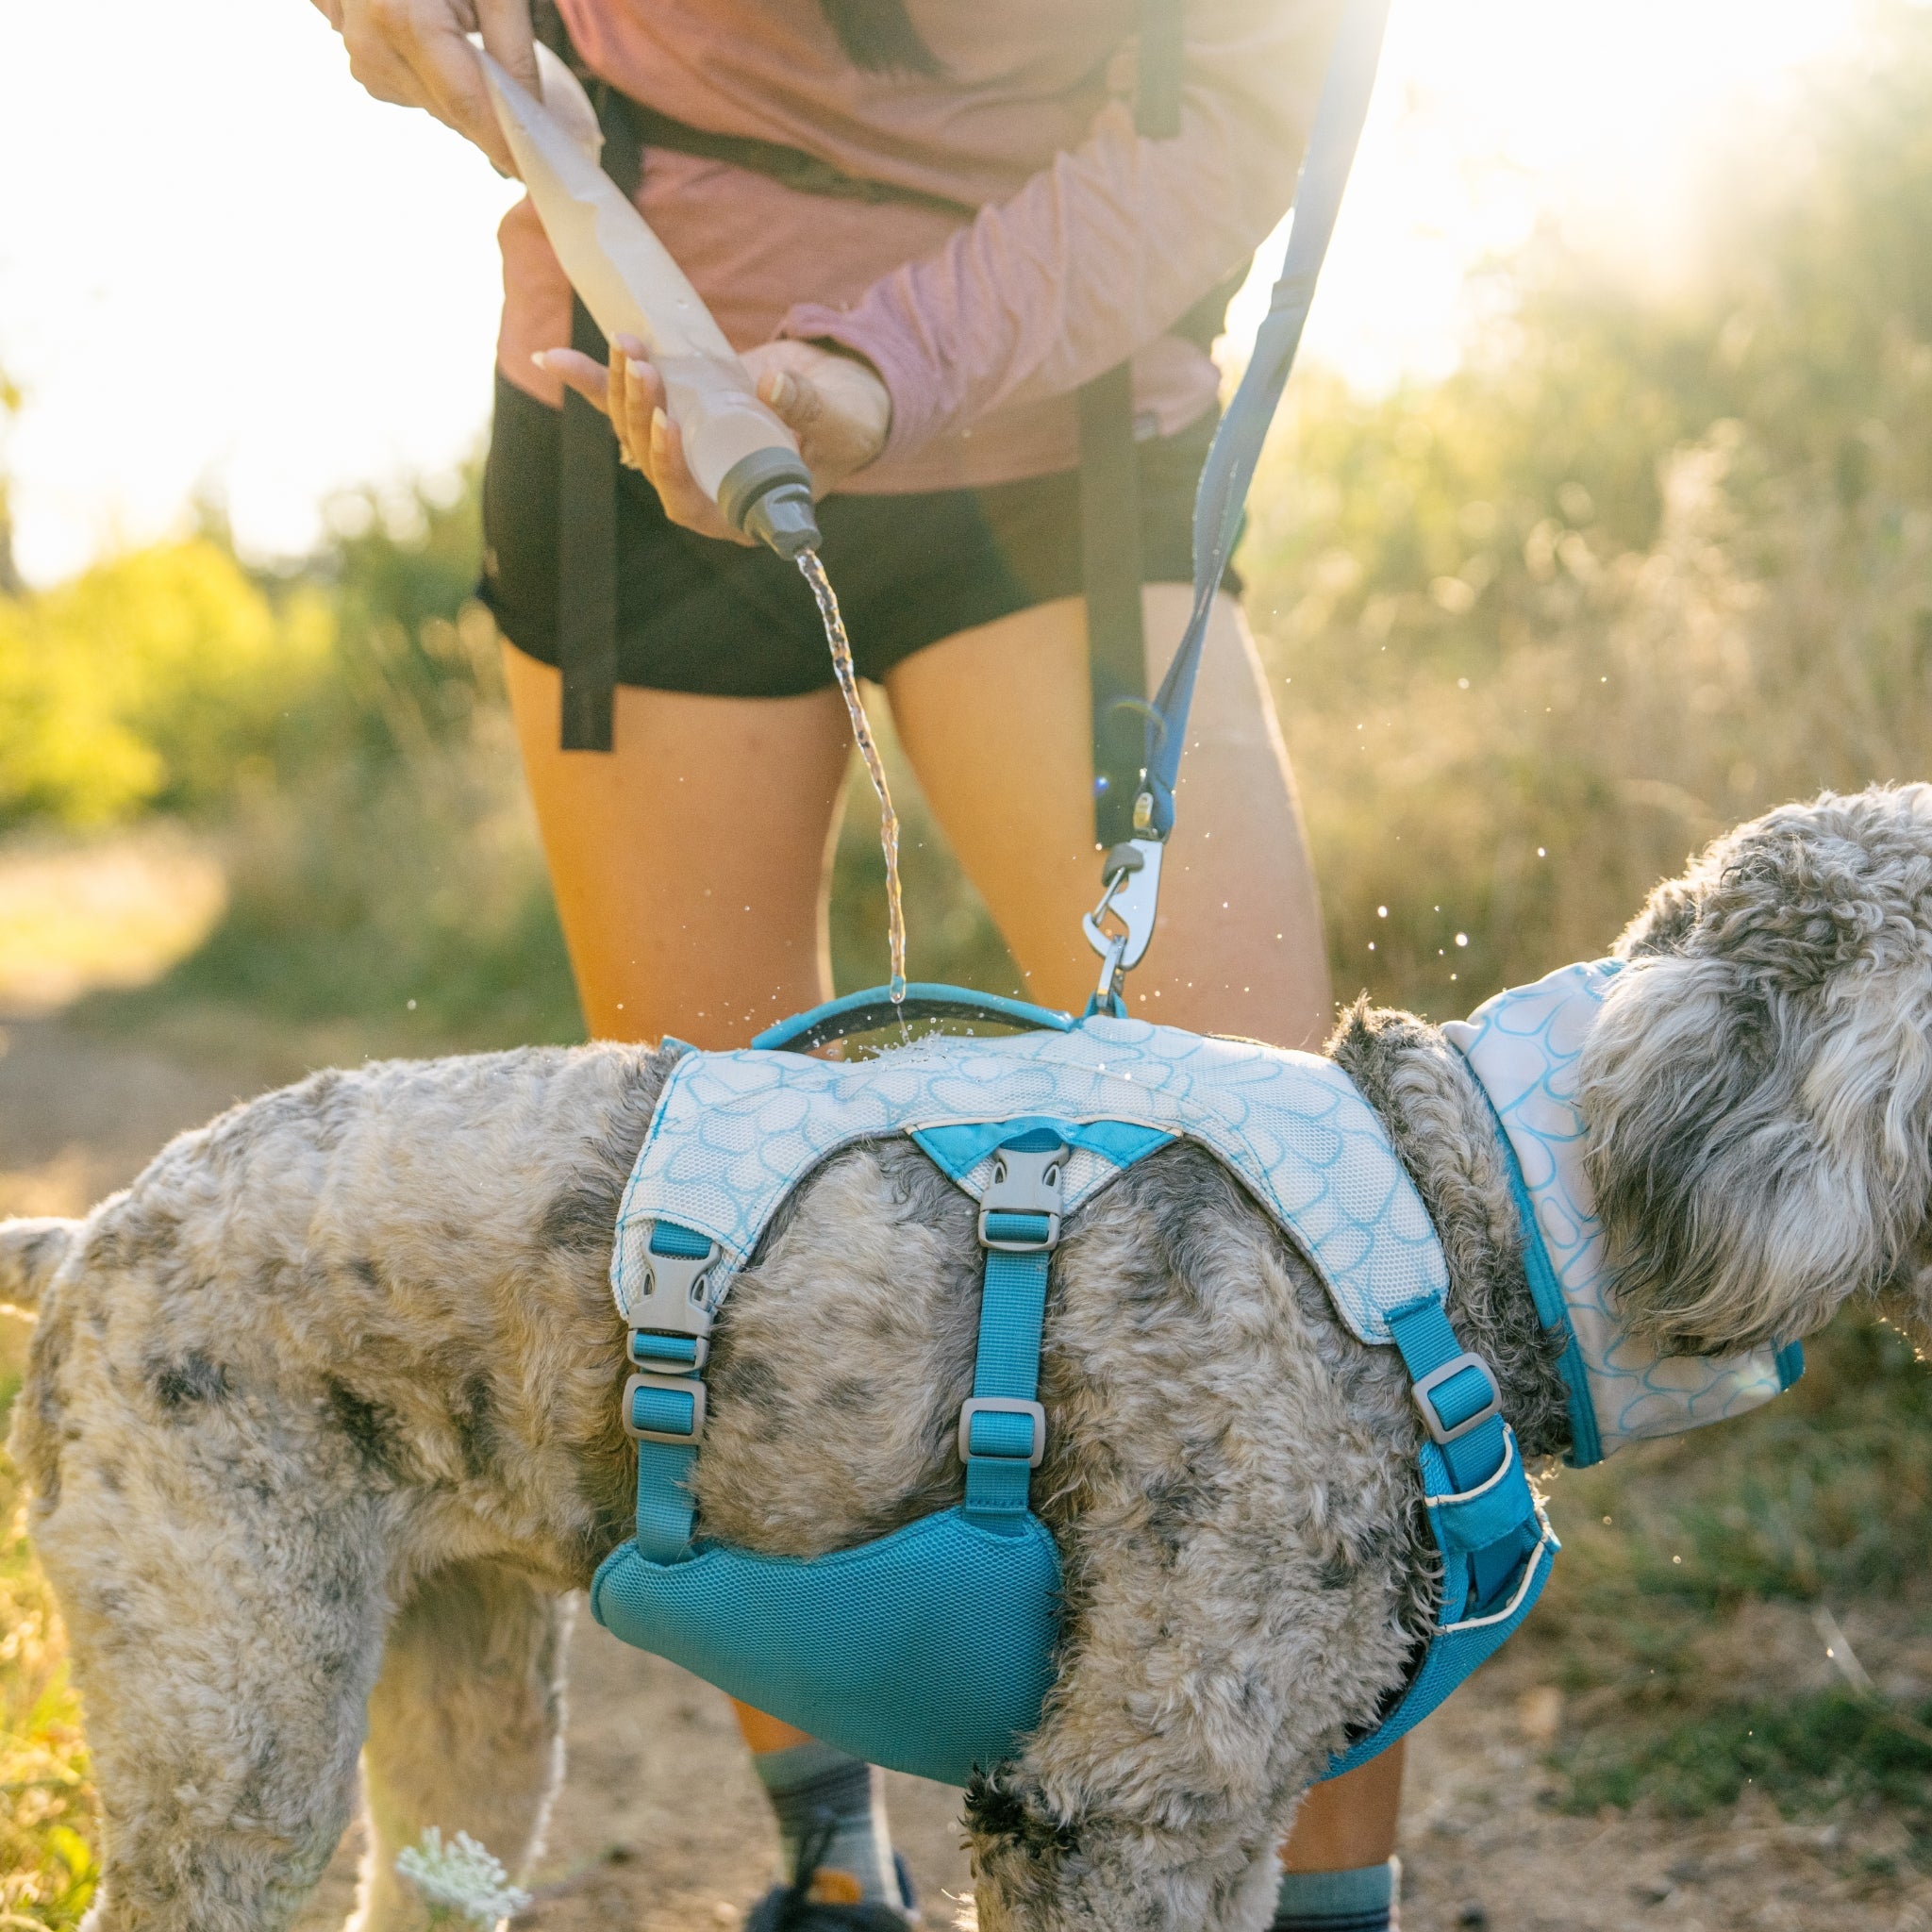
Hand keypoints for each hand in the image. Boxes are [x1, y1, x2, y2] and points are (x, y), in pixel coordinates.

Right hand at [310, 0, 537, 175]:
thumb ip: (512, 46)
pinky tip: (450, 45)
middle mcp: (372, 47)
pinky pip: (418, 93)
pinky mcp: (363, 64)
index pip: (468, 105)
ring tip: (478, 47)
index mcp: (400, 19)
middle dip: (496, 119)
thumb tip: (535, 115)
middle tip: (538, 121)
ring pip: (437, 107)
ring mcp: (361, 58)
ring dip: (469, 97)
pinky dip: (443, 82)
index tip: (539, 173)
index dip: (506, 143)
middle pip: (453, 112)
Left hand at [539, 335, 892, 543]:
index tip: (667, 422)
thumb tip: (772, 386)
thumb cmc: (848, 422)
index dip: (669, 466)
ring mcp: (684, 452)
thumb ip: (810, 408)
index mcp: (738, 510)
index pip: (688, 500)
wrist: (842, 394)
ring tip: (626, 344)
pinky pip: (624, 403)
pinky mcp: (672, 415)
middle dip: (640, 411)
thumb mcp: (838, 419)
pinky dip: (590, 381)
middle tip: (646, 365)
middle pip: (651, 459)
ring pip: (633, 429)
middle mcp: (702, 487)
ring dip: (619, 388)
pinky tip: (553, 359)